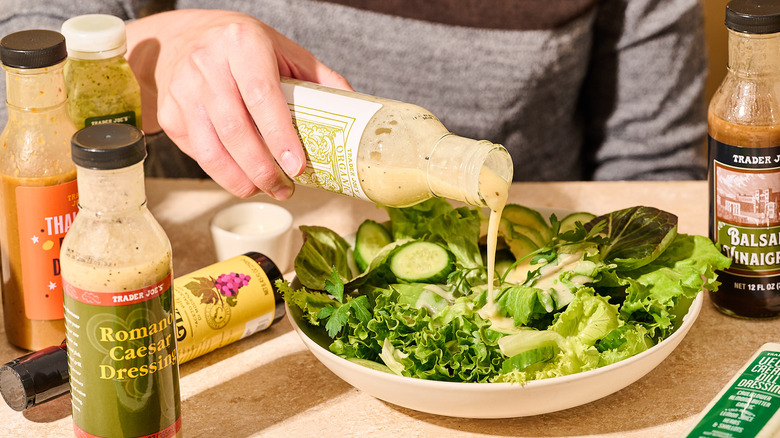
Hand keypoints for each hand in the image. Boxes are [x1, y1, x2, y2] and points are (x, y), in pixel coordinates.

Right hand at [126, 10, 351, 198]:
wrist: (183, 39)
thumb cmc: (242, 48)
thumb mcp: (283, 50)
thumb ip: (320, 80)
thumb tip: (358, 113)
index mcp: (242, 44)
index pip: (262, 95)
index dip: (280, 135)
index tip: (297, 166)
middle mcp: (207, 64)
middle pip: (235, 130)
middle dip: (262, 170)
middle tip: (285, 189)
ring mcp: (182, 90)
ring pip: (211, 149)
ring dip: (241, 180)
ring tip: (265, 189)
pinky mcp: (170, 114)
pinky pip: (198, 153)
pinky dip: (222, 174)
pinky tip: (242, 176)